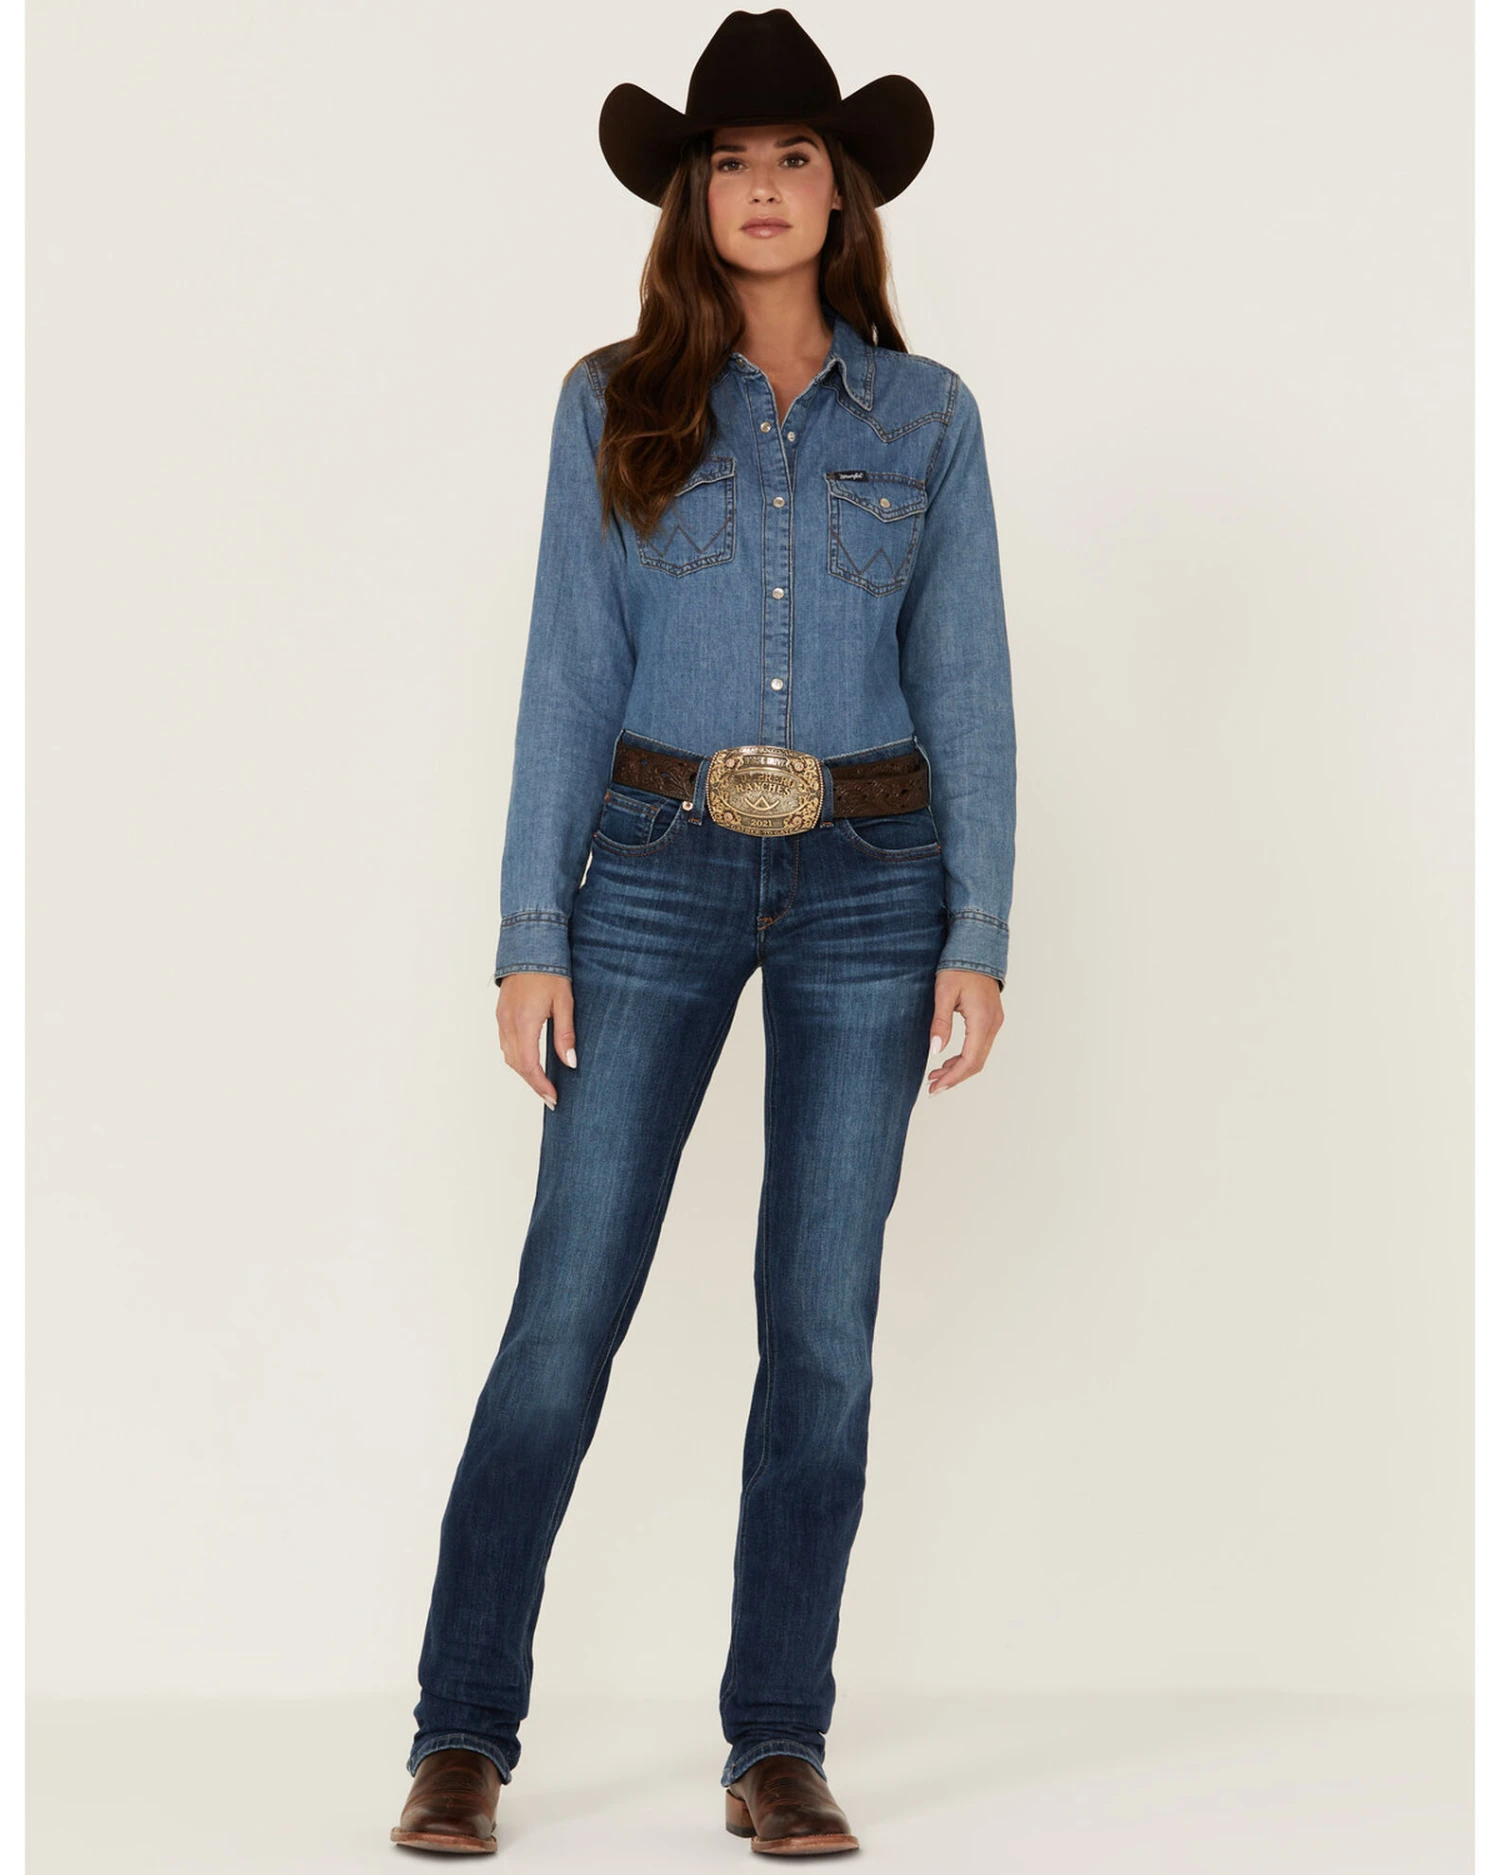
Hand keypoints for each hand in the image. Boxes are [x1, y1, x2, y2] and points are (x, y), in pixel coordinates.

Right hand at [496, 972, 576, 1109]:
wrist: (529, 946)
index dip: (541, 1085)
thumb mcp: (564, 1002)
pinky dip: (517, 1058)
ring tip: (542, 1084)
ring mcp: (502, 1020)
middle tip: (551, 1098)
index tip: (553, 1098)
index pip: (530, 1065)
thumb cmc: (550, 971)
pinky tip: (529, 1062)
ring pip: (509, 1056)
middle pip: (517, 1065)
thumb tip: (570, 1063)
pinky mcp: (501, 1015)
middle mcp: (508, 1024)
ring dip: (524, 1073)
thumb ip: (566, 1034)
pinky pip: (505, 1044)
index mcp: (524, 1023)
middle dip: (534, 1084)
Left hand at [926, 968, 1003, 1095]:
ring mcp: (994, 1022)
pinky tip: (947, 1060)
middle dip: (954, 1078)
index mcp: (982, 1020)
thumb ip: (940, 1023)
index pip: (970, 1060)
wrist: (977, 947)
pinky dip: (964, 1057)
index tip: (935, 1089)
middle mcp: (992, 1024)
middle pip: (976, 1063)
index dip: (953, 1078)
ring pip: (979, 1056)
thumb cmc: (959, 967)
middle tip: (932, 1088)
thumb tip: (935, 1051)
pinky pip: (980, 1045)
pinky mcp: (991, 1018)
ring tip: (935, 1076)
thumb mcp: (944, 993)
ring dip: (958, 1069)